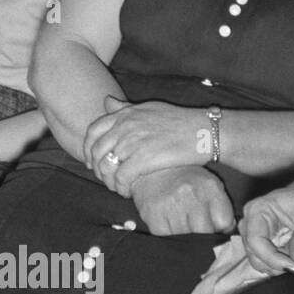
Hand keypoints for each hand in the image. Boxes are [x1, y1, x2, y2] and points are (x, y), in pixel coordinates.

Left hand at [85, 96, 206, 194]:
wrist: (206, 131)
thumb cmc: (180, 121)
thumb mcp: (149, 108)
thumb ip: (125, 108)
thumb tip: (106, 101)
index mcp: (125, 114)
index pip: (92, 131)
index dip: (88, 149)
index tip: (92, 161)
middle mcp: (125, 126)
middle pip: (96, 151)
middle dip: (97, 168)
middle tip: (105, 178)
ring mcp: (133, 142)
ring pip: (106, 167)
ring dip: (109, 181)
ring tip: (117, 187)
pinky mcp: (144, 158)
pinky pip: (121, 178)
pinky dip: (121, 187)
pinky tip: (128, 191)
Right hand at [130, 166, 235, 236]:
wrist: (151, 169)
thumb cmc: (185, 180)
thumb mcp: (209, 185)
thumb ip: (222, 207)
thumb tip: (226, 232)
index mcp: (209, 186)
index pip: (223, 222)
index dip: (219, 227)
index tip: (213, 223)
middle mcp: (190, 193)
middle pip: (204, 231)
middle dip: (202, 234)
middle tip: (195, 226)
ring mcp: (170, 204)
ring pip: (185, 237)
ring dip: (184, 235)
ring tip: (180, 222)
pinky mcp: (152, 213)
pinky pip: (165, 236)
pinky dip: (167, 234)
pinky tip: (167, 222)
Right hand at [240, 180, 293, 274]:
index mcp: (258, 210)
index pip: (255, 240)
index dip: (272, 258)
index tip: (293, 267)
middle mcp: (249, 223)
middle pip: (254, 254)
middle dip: (277, 264)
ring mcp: (251, 234)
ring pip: (259, 261)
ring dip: (280, 264)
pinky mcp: (258, 243)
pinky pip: (265, 261)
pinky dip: (280, 263)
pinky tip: (292, 253)